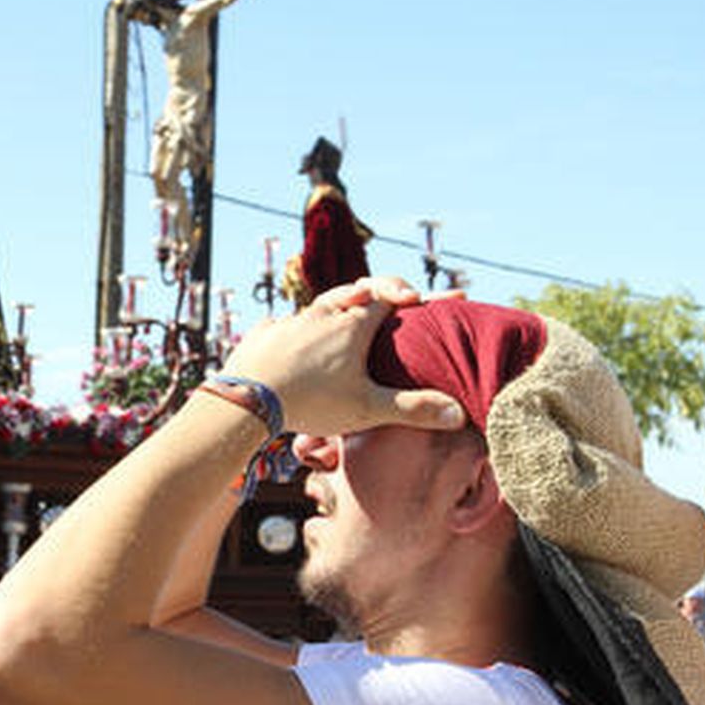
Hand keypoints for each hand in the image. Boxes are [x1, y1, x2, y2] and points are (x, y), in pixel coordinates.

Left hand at [221, 276, 464, 436]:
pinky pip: (285, 324)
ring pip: (319, 307)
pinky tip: (296, 342)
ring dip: (336, 312)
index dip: (419, 297)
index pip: (392, 297)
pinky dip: (298, 330)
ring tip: (345, 323)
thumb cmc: (312, 402)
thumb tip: (458, 413)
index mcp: (353, 324)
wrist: (246, 400)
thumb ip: (413, 408)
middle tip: (395, 300)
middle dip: (377, 293)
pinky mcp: (264, 333)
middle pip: (356, 292)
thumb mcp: (367, 408)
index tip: (442, 298)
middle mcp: (322, 314)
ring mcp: (290, 321)